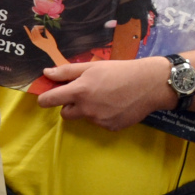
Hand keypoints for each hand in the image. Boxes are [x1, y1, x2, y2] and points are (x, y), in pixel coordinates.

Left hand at [25, 24, 66, 67]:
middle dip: (37, 27)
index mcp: (39, 39)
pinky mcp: (34, 42)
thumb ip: (47, 32)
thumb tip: (44, 27)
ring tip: (41, 30)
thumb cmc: (52, 44)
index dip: (39, 26)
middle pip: (33, 31)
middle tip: (43, 28)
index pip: (36, 30)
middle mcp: (35, 40)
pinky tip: (25, 27)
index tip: (44, 26)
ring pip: (32, 33)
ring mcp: (34, 42)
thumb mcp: (50, 37)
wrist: (51, 51)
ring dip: (35, 30)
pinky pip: (30, 36)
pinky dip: (28, 31)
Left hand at [35, 57, 173, 130]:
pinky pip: (99, 123)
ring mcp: (99, 120)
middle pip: (65, 113)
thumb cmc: (120, 71)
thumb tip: (46, 73)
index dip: (45, 99)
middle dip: (70, 105)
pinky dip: (103, 116)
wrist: (149, 84)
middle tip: (84, 94)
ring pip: (84, 117)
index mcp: (79, 91)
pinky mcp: (110, 128)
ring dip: (88, 110)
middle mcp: (86, 108)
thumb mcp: (92, 66)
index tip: (46, 97)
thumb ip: (67, 71)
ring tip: (106, 96)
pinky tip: (115, 105)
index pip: (50, 100)